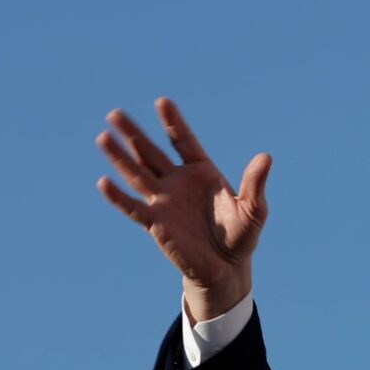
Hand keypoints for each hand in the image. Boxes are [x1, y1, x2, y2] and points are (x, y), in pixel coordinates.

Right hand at [96, 97, 270, 320]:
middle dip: (135, 134)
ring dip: (121, 157)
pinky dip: (119, 196)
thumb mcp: (254, 209)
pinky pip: (134, 207)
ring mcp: (164, 201)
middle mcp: (178, 181)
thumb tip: (265, 157)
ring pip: (138, 174)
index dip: (173, 122)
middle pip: (152, 152)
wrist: (226, 267)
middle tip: (115, 114)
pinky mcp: (156, 223)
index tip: (162, 102)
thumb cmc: (240, 235)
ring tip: (103, 137)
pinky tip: (104, 182)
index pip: (183, 141)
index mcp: (201, 172)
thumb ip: (255, 184)